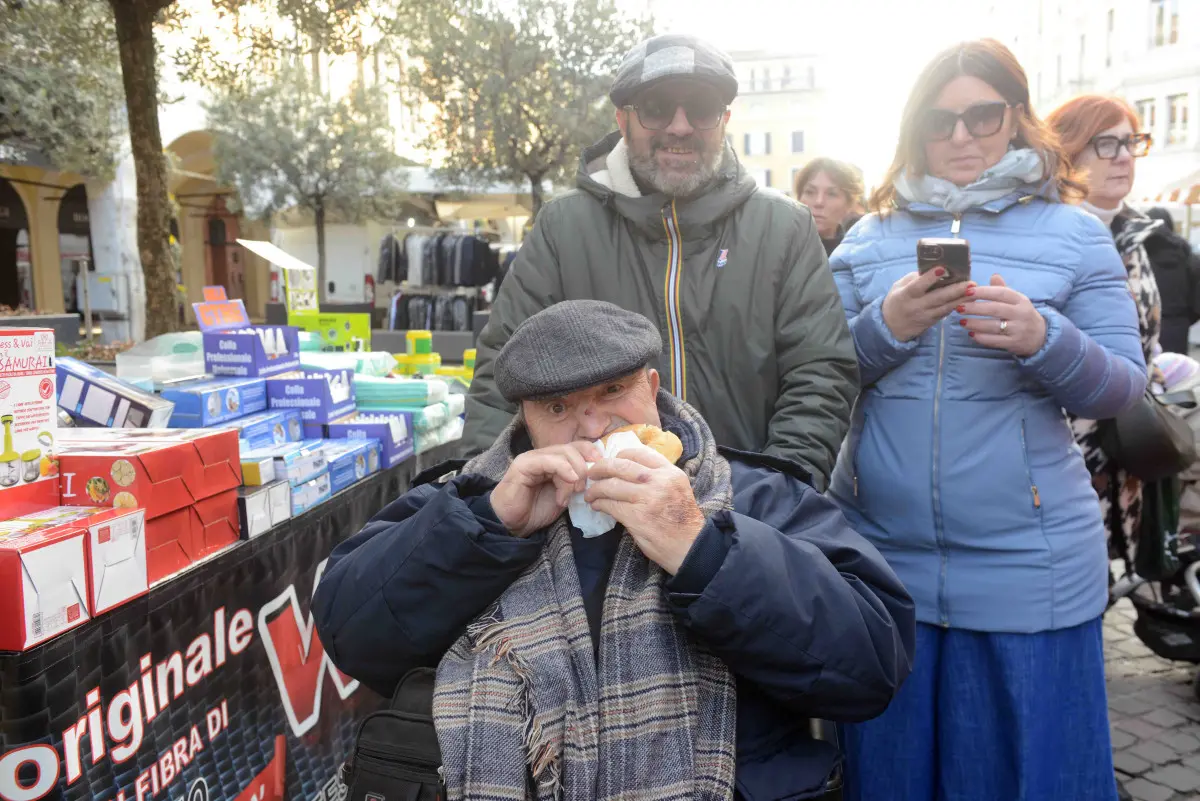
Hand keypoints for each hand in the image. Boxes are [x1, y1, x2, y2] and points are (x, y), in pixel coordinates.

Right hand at [491, 442, 601, 537]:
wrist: (513, 524)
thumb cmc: (536, 510)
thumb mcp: (563, 495)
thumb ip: (575, 483)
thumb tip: (593, 477)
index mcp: (553, 461)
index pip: (575, 447)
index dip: (591, 452)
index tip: (601, 466)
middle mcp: (543, 456)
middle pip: (571, 448)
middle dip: (584, 466)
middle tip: (583, 487)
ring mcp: (532, 459)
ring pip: (562, 453)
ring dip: (574, 472)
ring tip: (572, 492)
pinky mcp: (523, 466)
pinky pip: (547, 461)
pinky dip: (563, 468)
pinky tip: (570, 480)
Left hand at [584, 448, 706, 574]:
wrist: (690, 547)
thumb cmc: (683, 520)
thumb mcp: (677, 489)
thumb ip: (657, 478)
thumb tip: (628, 472)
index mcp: (669, 472)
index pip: (638, 453)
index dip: (619, 455)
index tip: (610, 461)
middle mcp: (659, 480)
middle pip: (620, 465)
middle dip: (600, 468)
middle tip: (591, 474)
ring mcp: (647, 498)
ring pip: (611, 485)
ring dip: (596, 489)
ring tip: (591, 494)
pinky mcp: (636, 516)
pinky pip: (610, 505)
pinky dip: (599, 504)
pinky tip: (597, 506)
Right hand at [881, 268, 974, 341]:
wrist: (890, 327)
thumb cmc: (896, 301)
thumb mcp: (898, 287)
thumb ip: (913, 279)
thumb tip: (932, 269)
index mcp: (905, 295)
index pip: (918, 286)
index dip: (930, 278)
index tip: (942, 269)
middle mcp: (916, 306)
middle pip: (938, 298)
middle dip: (956, 290)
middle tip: (971, 283)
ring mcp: (925, 316)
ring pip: (946, 307)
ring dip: (962, 299)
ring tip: (975, 292)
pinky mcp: (931, 322)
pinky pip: (946, 313)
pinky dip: (957, 306)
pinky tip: (968, 300)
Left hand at [958, 274, 1047, 356]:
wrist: (1041, 336)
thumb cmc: (1022, 314)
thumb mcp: (1016, 300)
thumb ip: (1002, 289)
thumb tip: (993, 275)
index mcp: (1020, 300)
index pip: (1001, 293)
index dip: (983, 292)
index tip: (967, 292)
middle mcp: (1021, 313)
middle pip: (995, 309)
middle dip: (975, 308)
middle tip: (959, 307)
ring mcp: (1018, 329)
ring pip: (994, 326)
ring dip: (975, 324)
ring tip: (962, 321)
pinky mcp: (1014, 343)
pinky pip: (996, 341)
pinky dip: (982, 338)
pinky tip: (971, 334)